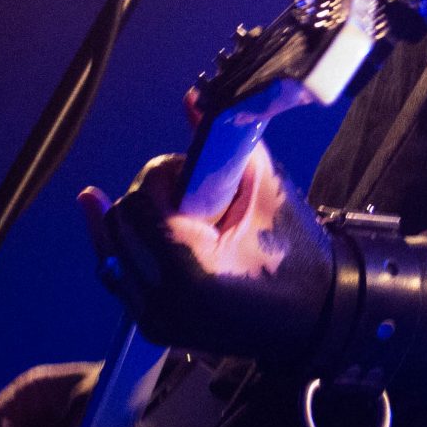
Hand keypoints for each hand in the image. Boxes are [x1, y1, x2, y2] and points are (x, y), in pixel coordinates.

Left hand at [79, 142, 333, 366]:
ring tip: (175, 212)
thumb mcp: (265, 190)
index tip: (191, 171)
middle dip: (148, 197)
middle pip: (120, 224)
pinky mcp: (154, 327)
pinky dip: (126, 248)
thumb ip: (224, 142)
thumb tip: (192, 98)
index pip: (139, 203)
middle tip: (189, 194)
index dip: (161, 176)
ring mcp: (155, 320)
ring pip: (112, 251)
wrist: (314, 316)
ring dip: (136, 222)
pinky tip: (113, 216)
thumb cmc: (296, 252)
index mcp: (190, 270)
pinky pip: (120, 277)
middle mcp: (163, 302)